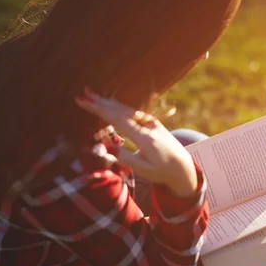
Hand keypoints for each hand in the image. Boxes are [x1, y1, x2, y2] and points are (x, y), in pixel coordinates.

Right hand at [75, 90, 197, 196]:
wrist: (183, 167)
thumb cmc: (162, 172)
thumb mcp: (143, 169)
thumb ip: (124, 157)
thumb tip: (106, 146)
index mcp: (145, 138)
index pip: (118, 120)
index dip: (100, 110)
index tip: (84, 103)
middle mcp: (148, 126)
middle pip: (120, 111)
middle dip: (100, 102)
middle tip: (82, 95)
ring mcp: (151, 123)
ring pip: (126, 109)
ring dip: (108, 102)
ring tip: (91, 94)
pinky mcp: (152, 123)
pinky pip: (132, 112)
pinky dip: (119, 106)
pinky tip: (110, 102)